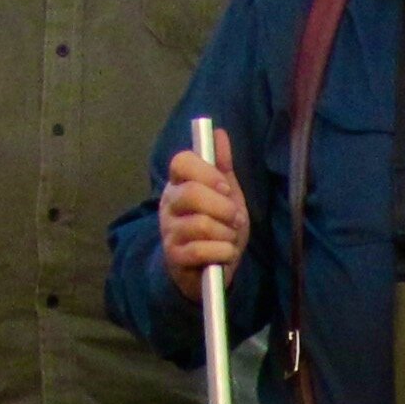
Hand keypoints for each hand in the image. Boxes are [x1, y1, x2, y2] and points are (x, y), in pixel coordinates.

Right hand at [162, 144, 250, 292]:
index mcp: (179, 185)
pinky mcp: (174, 257)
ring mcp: (169, 231)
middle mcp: (169, 205)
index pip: (181, 162)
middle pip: (192, 193)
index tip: (225, 187)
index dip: (207, 172)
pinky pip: (201, 250)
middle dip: (224, 208)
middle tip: (235, 218)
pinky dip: (223, 252)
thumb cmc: (216, 228)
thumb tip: (219, 133)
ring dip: (226, 234)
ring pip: (201, 224)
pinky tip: (225, 254)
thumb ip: (221, 166)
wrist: (208, 270)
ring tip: (229, 239)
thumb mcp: (224, 196)